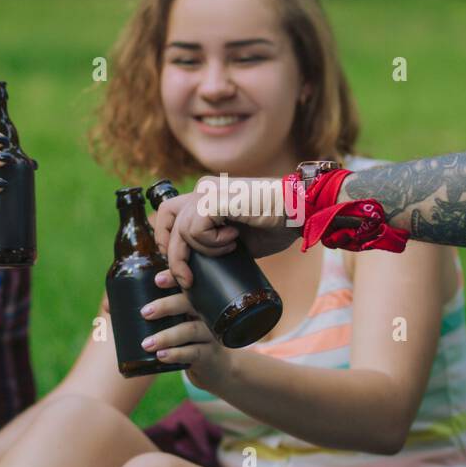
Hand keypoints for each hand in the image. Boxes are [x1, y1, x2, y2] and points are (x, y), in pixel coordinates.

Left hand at [142, 269, 234, 390]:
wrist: (214, 369)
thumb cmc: (185, 340)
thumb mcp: (173, 324)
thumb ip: (145, 312)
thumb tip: (108, 306)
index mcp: (193, 301)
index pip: (186, 283)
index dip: (173, 278)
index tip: (156, 280)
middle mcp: (204, 313)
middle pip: (189, 303)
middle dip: (166, 305)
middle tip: (144, 312)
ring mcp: (208, 334)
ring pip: (190, 329)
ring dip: (167, 335)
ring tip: (146, 344)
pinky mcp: (209, 355)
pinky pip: (194, 352)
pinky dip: (177, 353)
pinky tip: (161, 356)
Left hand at [151, 176, 298, 288]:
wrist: (300, 212)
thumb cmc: (275, 225)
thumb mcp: (236, 240)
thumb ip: (214, 245)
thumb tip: (191, 272)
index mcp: (206, 195)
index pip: (168, 213)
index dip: (167, 240)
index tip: (180, 265)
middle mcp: (204, 188)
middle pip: (166, 219)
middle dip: (173, 254)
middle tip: (187, 278)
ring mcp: (209, 190)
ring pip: (182, 229)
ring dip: (204, 249)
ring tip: (231, 247)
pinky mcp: (216, 198)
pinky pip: (196, 229)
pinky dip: (212, 242)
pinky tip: (234, 238)